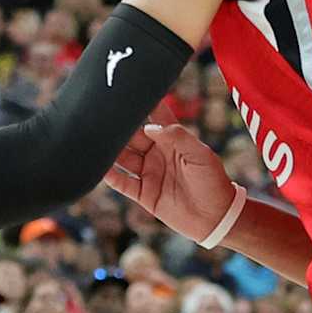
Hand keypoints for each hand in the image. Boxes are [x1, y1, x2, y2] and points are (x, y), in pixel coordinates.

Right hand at [103, 103, 238, 243]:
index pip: (154, 117)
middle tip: (103, 119)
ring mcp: (149, 173)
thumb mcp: (201, 155)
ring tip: (95, 141)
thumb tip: (150, 128)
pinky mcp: (144, 193)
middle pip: (132, 137)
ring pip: (123, 158)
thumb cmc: (213, 182)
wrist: (216, 218)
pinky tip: (99, 168)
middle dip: (119, 129)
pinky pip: (122, 183)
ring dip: (111, 151)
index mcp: (172, 140)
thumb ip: (178, 137)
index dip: (143, 105)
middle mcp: (157, 154)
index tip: (128, 93)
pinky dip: (110, 176)